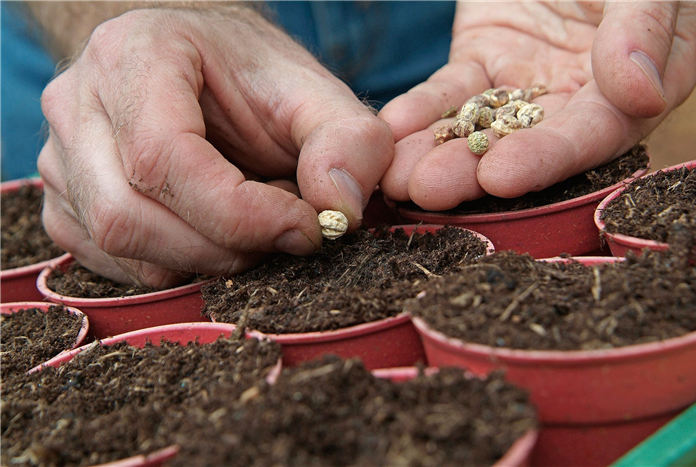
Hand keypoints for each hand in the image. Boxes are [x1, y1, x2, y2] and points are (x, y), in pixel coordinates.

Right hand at [38, 6, 392, 286]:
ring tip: (250, 224)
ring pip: (119, 244)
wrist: (203, 76)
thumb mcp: (314, 92)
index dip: (240, 214)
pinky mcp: (65, 200)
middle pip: (130, 213)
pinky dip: (174, 264)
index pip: (163, 158)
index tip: (304, 229)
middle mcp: (79, 102)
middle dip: (224, 246)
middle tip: (282, 233)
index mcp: (135, 54)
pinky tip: (211, 233)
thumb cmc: (253, 81)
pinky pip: (109, 260)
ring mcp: (60, 155)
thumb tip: (340, 211)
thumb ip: (347, 141)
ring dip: (202, 257)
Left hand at [379, 0, 695, 210]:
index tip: (500, 178)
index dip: (546, 160)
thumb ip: (646, 30)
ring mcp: (524, 83)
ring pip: (480, 126)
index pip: (591, 135)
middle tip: (428, 191)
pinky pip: (450, 91)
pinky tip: (394, 128)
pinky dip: (422, 110)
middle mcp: (576, 99)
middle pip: (523, 145)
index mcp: (631, 90)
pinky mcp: (482, 61)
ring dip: (438, 153)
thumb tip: (643, 97)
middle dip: (474, 172)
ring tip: (398, 179)